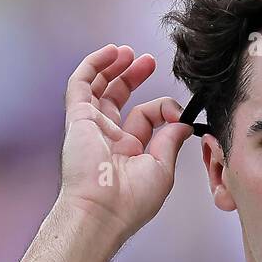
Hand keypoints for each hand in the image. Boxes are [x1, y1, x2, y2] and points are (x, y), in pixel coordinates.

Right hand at [57, 44, 192, 241]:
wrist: (103, 210)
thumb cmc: (130, 201)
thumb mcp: (162, 168)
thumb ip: (171, 141)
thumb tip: (183, 122)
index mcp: (129, 152)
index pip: (145, 117)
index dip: (163, 109)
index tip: (178, 113)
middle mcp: (109, 138)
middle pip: (119, 97)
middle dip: (134, 76)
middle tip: (149, 61)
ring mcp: (92, 127)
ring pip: (98, 87)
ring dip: (113, 66)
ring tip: (128, 52)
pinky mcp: (77, 118)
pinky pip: (80, 84)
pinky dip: (94, 65)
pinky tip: (110, 52)